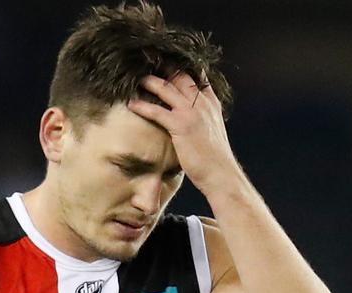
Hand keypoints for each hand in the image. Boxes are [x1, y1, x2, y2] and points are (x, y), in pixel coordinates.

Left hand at [127, 72, 241, 195]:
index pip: (196, 75)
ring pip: (166, 88)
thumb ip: (202, 117)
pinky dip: (142, 106)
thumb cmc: (214, 157)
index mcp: (210, 102)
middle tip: (146, 61)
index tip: (166, 59)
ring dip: (148, 81)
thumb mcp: (212, 130)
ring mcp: (191, 113)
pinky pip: (157, 111)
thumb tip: (190, 116)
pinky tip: (131, 104)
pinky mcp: (180, 126)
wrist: (220, 174)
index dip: (181, 66)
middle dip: (162, 66)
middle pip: (180, 76)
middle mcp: (202, 103)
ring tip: (134, 78)